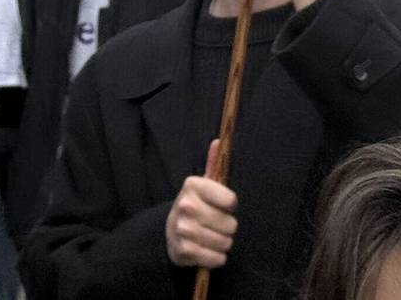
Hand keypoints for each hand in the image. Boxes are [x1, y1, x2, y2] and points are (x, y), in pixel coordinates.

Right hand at [165, 142, 237, 269]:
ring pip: (225, 242)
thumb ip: (213, 164)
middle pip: (230, 224)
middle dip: (228, 227)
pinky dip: (217, 258)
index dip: (230, 205)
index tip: (224, 205)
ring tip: (213, 237)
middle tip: (217, 224)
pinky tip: (209, 251)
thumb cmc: (195, 205)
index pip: (231, 199)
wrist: (170, 230)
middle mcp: (186, 205)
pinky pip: (216, 258)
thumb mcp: (203, 184)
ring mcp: (184, 228)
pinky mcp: (184, 250)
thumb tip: (219, 141)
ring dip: (224, 243)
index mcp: (193, 185)